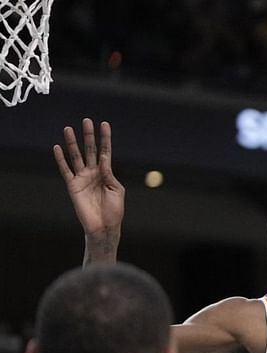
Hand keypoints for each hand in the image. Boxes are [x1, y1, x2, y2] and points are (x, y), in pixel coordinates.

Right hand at [53, 118, 124, 238]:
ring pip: (77, 156)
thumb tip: (104, 158)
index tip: (104, 124)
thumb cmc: (114, 210)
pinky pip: (65, 170)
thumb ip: (109, 173)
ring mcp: (83, 178)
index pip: (105, 151)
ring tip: (69, 128)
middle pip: (90, 150)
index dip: (105, 138)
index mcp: (107, 173)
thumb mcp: (116, 190)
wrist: (104, 226)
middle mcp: (94, 173)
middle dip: (89, 136)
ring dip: (72, 143)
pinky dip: (61, 159)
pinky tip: (57, 147)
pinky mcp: (73, 186)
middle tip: (87, 121)